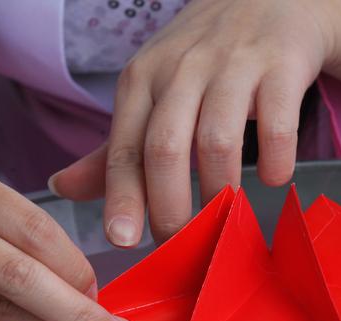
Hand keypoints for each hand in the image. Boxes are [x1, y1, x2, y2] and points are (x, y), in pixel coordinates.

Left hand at [49, 0, 340, 244]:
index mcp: (142, 79)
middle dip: (170, 207)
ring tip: (224, 215)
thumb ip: (113, 147)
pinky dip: (274, 161)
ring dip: (218, 189)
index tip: (124, 242)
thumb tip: (61, 188)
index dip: (123, 199)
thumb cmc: (203, 57)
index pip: (124, 148)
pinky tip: (272, 177)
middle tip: (181, 243)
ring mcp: (232, 65)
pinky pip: (276, 125)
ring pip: (217, 141)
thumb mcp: (151, 91)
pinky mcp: (279, 66)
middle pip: (165, 149)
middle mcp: (181, 69)